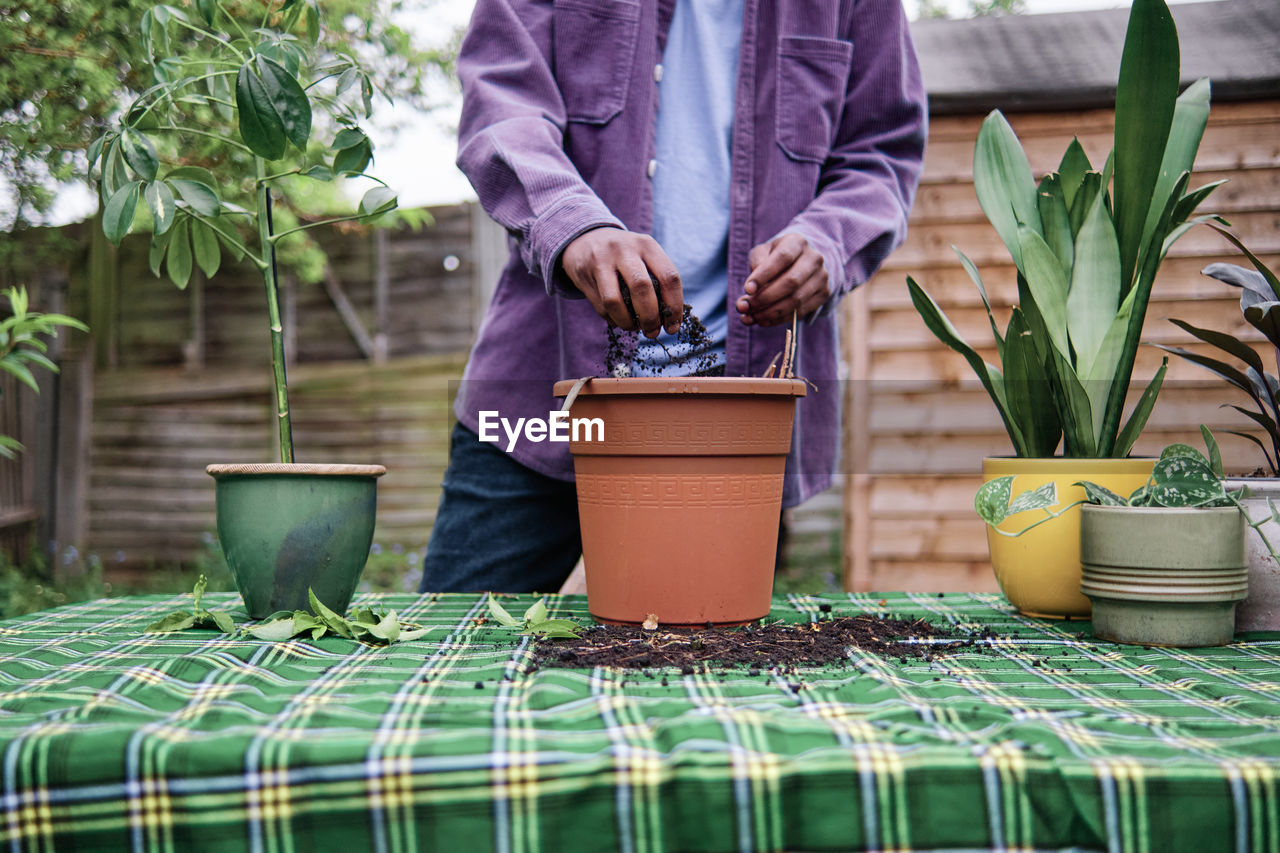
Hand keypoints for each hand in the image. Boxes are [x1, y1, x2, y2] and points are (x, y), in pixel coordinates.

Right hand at [560, 228, 682, 336]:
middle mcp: (625, 249)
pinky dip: (613, 319)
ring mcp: (602, 260)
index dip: (674, 306)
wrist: (585, 240)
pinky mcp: (585, 274)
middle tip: (652, 331)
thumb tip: (669, 319)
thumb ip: (658, 280)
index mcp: (647, 245)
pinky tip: (619, 319)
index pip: (669, 277)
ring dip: (628, 322)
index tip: (673, 326)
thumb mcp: (643, 255)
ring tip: (634, 327)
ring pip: (615, 300)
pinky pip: (601, 306)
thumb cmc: (625, 256)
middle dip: (650, 317)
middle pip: (642, 288)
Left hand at [735, 233, 830, 325]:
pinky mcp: (824, 294)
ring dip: (769, 312)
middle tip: (744, 307)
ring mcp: (822, 277)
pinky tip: (762, 320)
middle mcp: (814, 258)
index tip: (747, 289)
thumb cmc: (776, 257)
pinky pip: (800, 311)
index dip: (764, 275)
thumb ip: (756, 265)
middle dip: (764, 298)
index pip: (782, 258)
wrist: (802, 262)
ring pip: (796, 300)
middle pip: (791, 282)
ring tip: (749, 317)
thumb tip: (751, 291)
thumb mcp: (763, 252)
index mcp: (798, 242)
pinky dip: (778, 319)